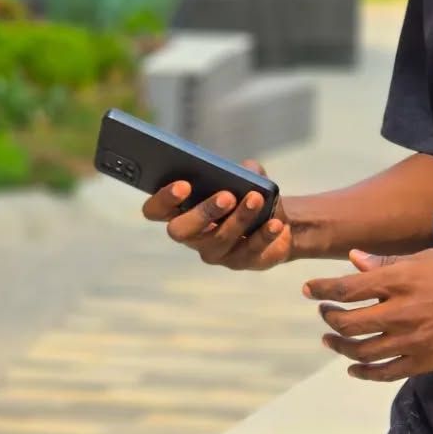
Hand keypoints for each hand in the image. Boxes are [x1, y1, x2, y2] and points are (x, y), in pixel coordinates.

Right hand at [141, 161, 293, 270]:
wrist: (277, 221)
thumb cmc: (248, 194)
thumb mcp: (245, 177)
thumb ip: (243, 170)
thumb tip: (246, 171)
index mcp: (180, 211)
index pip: (155, 210)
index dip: (163, 200)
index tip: (183, 185)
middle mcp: (191, 236)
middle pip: (180, 231)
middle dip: (202, 212)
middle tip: (226, 196)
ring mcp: (214, 253)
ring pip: (219, 239)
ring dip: (239, 218)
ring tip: (256, 198)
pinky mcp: (240, 262)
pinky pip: (249, 251)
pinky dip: (263, 235)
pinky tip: (275, 223)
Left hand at [304, 248, 432, 380]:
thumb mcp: (427, 258)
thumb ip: (386, 264)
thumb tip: (353, 260)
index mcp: (400, 281)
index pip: (347, 288)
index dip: (323, 289)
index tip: (309, 290)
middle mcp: (401, 313)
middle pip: (348, 322)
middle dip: (329, 318)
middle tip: (324, 313)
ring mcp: (411, 341)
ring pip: (362, 351)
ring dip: (340, 346)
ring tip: (331, 340)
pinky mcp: (424, 362)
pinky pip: (385, 373)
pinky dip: (364, 372)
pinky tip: (354, 367)